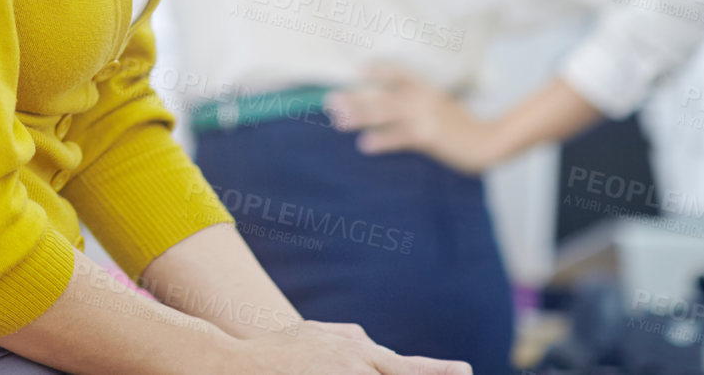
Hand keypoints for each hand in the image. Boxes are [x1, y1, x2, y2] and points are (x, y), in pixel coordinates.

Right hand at [230, 319, 471, 374]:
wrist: (238, 364)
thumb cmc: (278, 349)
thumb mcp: (316, 333)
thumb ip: (349, 337)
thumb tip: (372, 341)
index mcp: (358, 352)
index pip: (408, 367)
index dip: (438, 371)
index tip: (465, 370)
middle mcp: (356, 366)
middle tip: (461, 371)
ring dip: (388, 372)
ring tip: (381, 364)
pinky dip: (357, 374)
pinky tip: (348, 370)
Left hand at [325, 65, 502, 173]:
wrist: (490, 141)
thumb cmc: (463, 126)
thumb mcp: (442, 106)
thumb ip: (421, 102)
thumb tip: (394, 105)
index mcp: (426, 89)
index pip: (399, 74)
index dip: (379, 71)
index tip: (358, 69)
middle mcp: (422, 99)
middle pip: (382, 96)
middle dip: (354, 99)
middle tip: (329, 101)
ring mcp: (424, 117)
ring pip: (385, 114)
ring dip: (359, 117)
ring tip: (338, 120)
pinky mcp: (428, 137)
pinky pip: (400, 137)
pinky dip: (382, 140)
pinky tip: (365, 144)